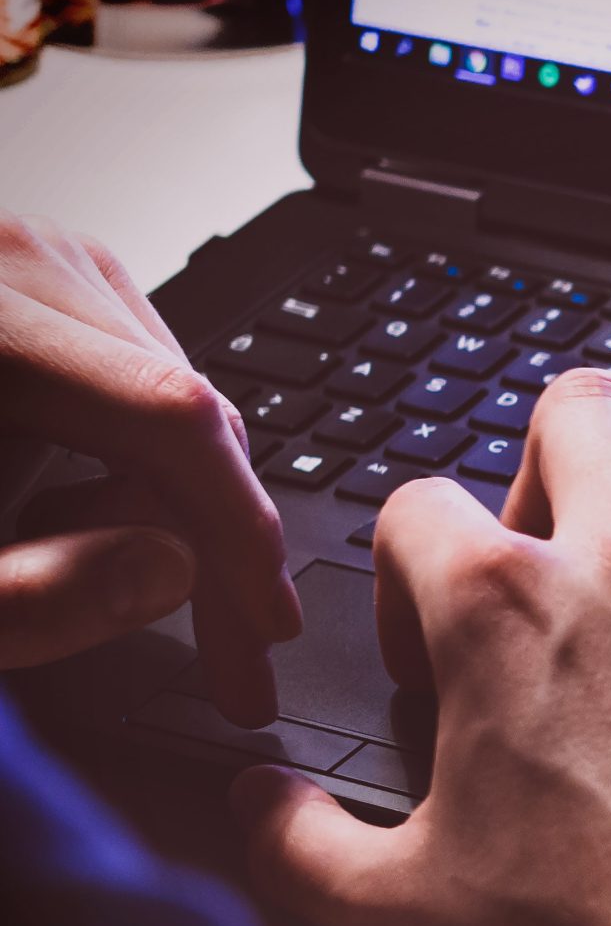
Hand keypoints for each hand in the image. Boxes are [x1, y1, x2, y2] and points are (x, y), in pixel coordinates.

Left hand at [0, 212, 300, 721]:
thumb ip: (28, 597)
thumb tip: (170, 571)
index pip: (165, 414)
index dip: (238, 527)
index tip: (270, 626)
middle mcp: (18, 263)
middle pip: (186, 413)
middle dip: (218, 547)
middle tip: (234, 664)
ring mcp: (40, 261)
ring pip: (181, 405)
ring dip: (175, 510)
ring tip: (89, 571)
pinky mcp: (50, 281)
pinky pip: (147, 384)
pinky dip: (143, 467)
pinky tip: (84, 517)